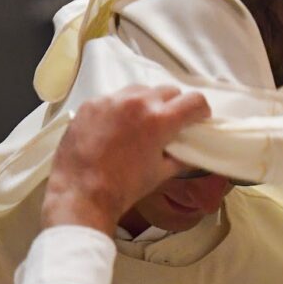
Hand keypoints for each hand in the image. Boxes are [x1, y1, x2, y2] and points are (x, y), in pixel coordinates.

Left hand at [42, 85, 210, 232]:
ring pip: (140, 90)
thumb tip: (189, 151)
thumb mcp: (160, 173)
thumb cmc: (123, 188)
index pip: (194, 101)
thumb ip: (181, 157)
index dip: (201, 111)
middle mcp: (137, 102)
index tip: (198, 119)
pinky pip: (114, 98)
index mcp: (159, 120)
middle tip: (169, 125)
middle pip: (169, 91)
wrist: (81, 194)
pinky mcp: (91, 104)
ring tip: (140, 123)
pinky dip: (120, 109)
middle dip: (174, 106)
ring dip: (147, 103)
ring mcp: (111, 100)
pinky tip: (115, 128)